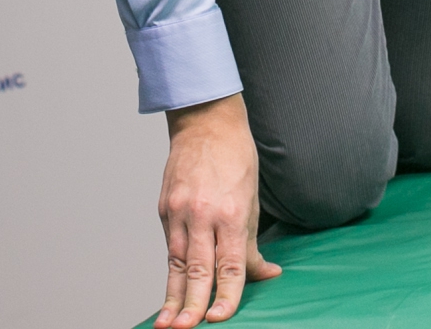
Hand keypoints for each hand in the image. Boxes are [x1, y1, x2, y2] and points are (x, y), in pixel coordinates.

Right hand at [156, 93, 280, 326]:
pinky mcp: (164, 208)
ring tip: (166, 324)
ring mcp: (179, 212)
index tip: (220, 318)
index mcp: (230, 213)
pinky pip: (169, 247)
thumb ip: (252, 244)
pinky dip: (169, 271)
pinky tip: (168, 293)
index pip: (229, 266)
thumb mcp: (253, 200)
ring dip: (172, 297)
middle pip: (197, 269)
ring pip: (175, 263)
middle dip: (192, 305)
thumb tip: (266, 275)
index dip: (225, 295)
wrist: (206, 122)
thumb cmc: (235, 159)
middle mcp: (202, 214)